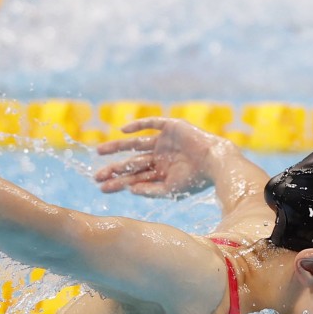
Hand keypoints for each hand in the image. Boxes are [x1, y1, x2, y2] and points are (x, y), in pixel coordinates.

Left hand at [94, 118, 231, 197]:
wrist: (216, 162)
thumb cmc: (196, 180)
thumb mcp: (170, 190)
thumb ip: (150, 190)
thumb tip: (129, 190)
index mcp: (161, 172)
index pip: (134, 177)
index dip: (118, 182)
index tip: (102, 187)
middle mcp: (160, 157)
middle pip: (132, 162)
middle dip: (114, 169)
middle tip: (96, 176)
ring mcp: (165, 142)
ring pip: (136, 143)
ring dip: (118, 146)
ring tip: (99, 151)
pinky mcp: (172, 127)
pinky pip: (152, 123)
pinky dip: (138, 124)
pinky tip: (123, 130)